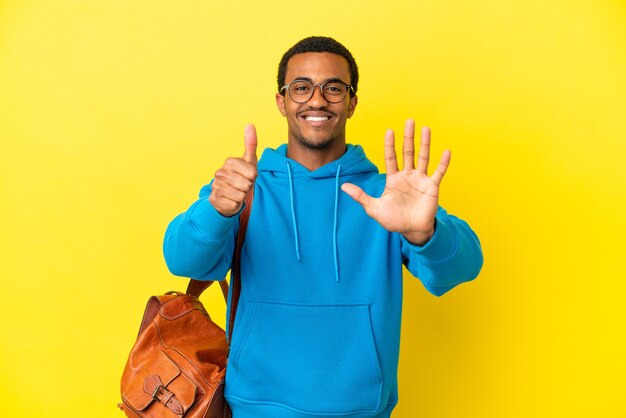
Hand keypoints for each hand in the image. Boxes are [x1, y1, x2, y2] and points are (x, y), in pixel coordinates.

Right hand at [208, 124, 257, 216]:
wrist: (227, 195)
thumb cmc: (241, 176)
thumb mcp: (249, 161)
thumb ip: (250, 143)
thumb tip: (250, 124)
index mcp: (230, 162)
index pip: (253, 173)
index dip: (253, 177)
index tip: (247, 175)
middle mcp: (220, 172)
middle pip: (247, 184)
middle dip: (247, 187)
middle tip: (242, 185)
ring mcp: (216, 186)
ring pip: (241, 195)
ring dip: (241, 196)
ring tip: (236, 192)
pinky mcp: (214, 199)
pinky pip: (234, 204)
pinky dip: (235, 204)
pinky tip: (230, 199)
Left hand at [341, 119, 450, 244]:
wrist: (411, 231)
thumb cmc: (393, 220)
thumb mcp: (374, 208)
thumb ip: (360, 196)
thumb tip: (342, 187)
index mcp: (393, 179)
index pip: (391, 157)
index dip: (390, 145)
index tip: (389, 131)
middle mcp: (407, 176)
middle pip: (408, 152)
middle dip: (408, 137)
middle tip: (409, 121)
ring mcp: (420, 180)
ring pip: (423, 158)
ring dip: (425, 143)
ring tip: (426, 128)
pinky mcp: (432, 187)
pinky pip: (438, 172)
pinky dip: (443, 163)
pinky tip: (446, 151)